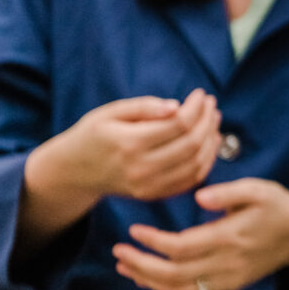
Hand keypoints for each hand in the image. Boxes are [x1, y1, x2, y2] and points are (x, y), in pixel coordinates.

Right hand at [26, 88, 221, 204]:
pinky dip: (206, 160)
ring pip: (196, 164)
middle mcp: (140, 168)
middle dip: (207, 121)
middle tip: (211, 105)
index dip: (196, 107)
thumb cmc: (94, 134)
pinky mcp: (154, 195)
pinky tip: (209, 142)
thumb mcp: (110, 112)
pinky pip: (191, 180)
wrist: (75, 172)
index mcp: (129, 143)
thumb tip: (176, 106)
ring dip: (211, 140)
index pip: (178, 124)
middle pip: (191, 144)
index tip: (201, 93)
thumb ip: (143, 107)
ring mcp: (148, 186)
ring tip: (213, 120)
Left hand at [112, 179, 288, 289]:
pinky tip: (149, 279)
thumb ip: (228, 192)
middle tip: (118, 252)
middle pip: (173, 274)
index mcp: (230, 238)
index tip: (133, 231)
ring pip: (180, 289)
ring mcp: (228, 278)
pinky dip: (167, 289)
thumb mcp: (259, 189)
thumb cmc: (279, 206)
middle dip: (141, 265)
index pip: (180, 247)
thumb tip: (198, 198)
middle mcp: (227, 263)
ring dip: (148, 281)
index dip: (153, 242)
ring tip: (125, 267)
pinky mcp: (230, 285)